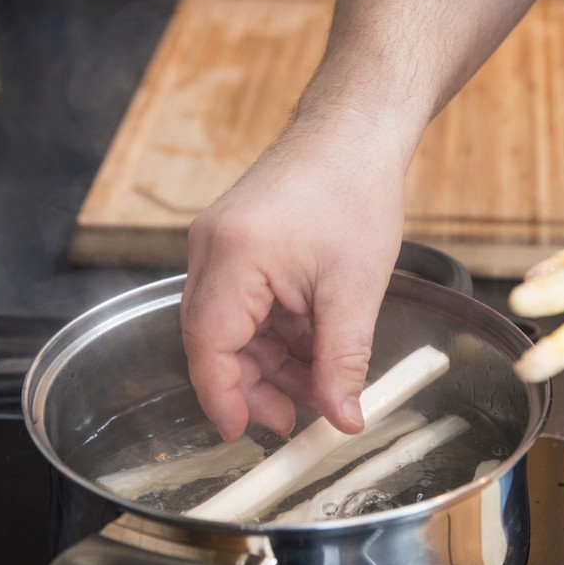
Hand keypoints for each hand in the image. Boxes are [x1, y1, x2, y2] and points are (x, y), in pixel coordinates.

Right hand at [181, 118, 404, 441]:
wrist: (354, 132)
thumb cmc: (355, 191)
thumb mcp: (355, 290)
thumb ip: (343, 362)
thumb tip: (342, 420)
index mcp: (233, 255)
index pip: (208, 345)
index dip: (223, 396)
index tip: (243, 433)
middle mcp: (211, 249)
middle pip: (215, 340)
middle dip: (255, 384)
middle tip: (298, 417)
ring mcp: (219, 245)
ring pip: (231, 327)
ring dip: (270, 361)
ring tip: (317, 385)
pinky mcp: (234, 245)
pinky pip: (243, 305)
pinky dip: (274, 332)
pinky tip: (310, 349)